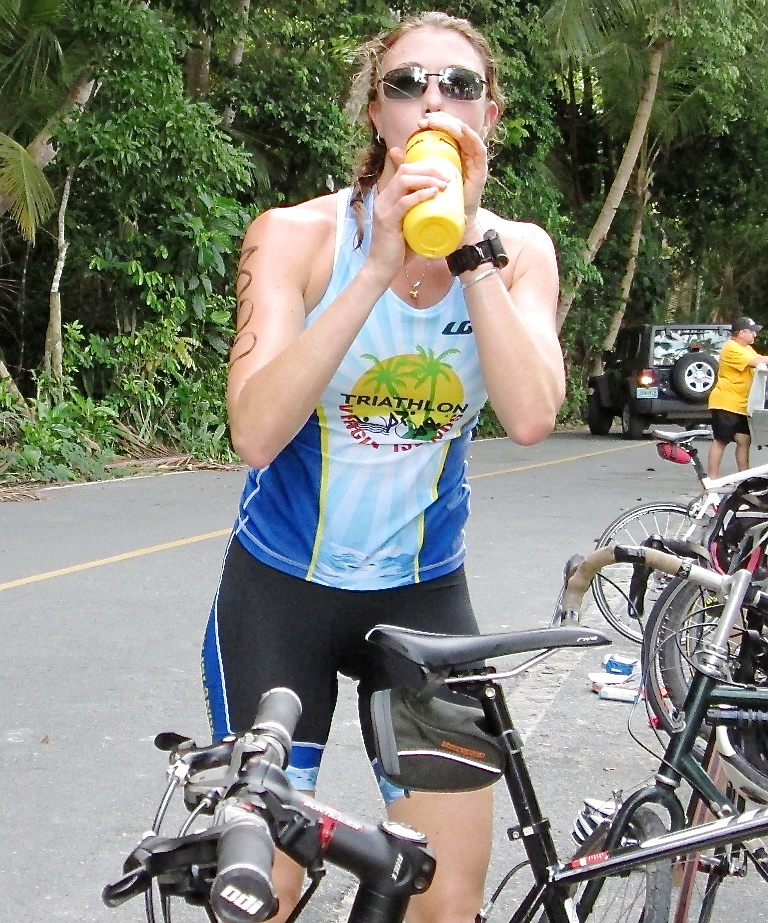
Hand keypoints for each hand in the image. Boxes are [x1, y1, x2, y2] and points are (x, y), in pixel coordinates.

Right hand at [365, 149, 450, 281]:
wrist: (381, 269)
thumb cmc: (399, 251)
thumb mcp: (414, 227)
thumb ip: (428, 218)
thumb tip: (458, 215)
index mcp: (388, 197)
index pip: (404, 169)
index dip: (425, 166)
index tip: (444, 171)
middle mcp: (384, 198)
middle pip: (405, 170)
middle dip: (429, 169)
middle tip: (448, 177)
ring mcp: (383, 208)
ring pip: (404, 181)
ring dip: (427, 179)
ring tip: (444, 184)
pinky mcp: (387, 221)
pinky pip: (404, 202)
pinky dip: (420, 195)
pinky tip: (434, 193)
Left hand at [412, 113, 489, 227]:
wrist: (453, 223)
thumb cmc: (439, 200)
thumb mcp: (423, 178)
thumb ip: (411, 165)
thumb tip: (393, 151)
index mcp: (454, 153)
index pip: (447, 131)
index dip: (436, 123)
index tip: (420, 123)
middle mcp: (466, 154)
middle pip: (457, 129)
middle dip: (442, 121)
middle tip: (426, 121)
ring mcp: (474, 161)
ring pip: (467, 135)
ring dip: (453, 126)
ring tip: (438, 123)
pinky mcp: (481, 170)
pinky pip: (479, 149)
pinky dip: (472, 137)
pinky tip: (462, 130)